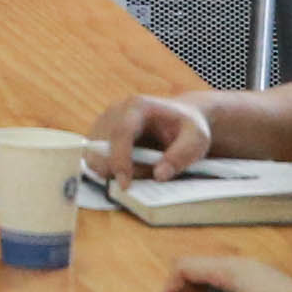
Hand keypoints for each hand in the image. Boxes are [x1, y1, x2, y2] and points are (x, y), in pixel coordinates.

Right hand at [88, 94, 213, 185]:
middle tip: (141, 181)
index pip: (121, 132)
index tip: (125, 185)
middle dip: (116, 170)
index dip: (120, 160)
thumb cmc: (188, 128)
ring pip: (94, 154)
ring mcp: (104, 122)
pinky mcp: (100, 135)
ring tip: (141, 171)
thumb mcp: (197, 140)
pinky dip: (109, 170)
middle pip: (100, 145)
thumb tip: (159, 175)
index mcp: (137, 106)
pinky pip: (95, 158)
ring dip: (112, 171)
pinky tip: (131, 169)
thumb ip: (181, 156)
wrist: (180, 118)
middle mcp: (115, 111)